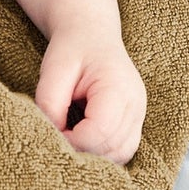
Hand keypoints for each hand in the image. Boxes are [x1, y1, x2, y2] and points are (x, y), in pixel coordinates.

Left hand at [35, 28, 146, 164]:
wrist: (92, 33)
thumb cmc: (72, 49)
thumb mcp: (53, 69)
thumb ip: (49, 103)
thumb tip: (53, 135)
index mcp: (118, 87)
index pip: (100, 131)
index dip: (73, 140)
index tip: (51, 132)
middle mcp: (136, 104)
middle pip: (112, 147)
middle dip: (82, 150)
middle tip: (56, 138)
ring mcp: (139, 114)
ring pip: (121, 154)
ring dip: (93, 156)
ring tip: (69, 139)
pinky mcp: (134, 121)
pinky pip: (123, 149)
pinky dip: (103, 153)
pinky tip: (83, 143)